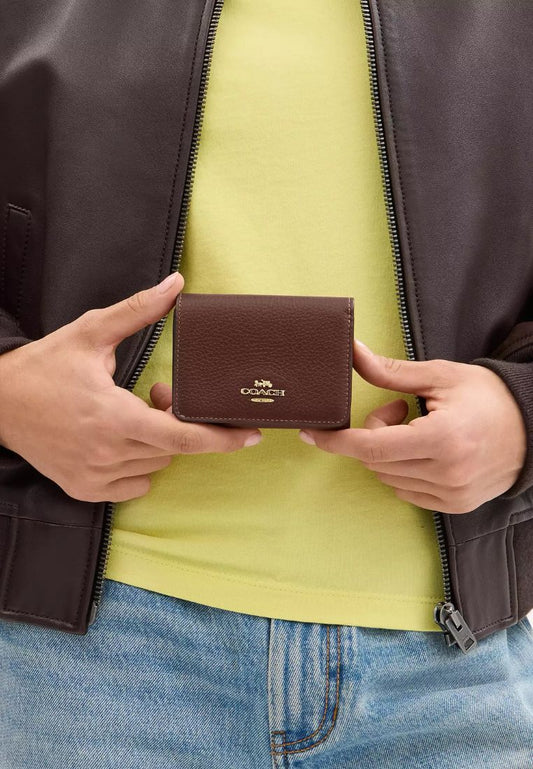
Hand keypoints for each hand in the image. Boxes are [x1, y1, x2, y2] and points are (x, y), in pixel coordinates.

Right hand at [0, 272, 261, 502]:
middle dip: (178, 423)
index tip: (248, 435)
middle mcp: (105, 453)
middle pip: (173, 450)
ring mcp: (94, 476)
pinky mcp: (83, 489)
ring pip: (155, 466)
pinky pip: (134, 485)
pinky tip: (120, 439)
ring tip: (131, 412)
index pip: (181, 437)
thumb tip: (176, 285)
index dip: (219, 437)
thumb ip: (138, 311)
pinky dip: (139, 464)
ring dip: (156, 443)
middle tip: (156, 394)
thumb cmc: (45, 366)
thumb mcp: (92, 332)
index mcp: (112, 415)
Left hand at [297, 340, 527, 512]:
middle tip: (400, 409)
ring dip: (390, 452)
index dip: (337, 440)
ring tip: (420, 428)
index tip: (311, 433)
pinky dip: (403, 470)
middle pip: (376, 461)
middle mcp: (446, 473)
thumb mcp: (439, 376)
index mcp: (441, 439)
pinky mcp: (455, 506)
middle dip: (374, 433)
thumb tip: (351, 353)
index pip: (371, 446)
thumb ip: (390, 372)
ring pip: (388, 477)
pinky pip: (406, 491)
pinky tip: (427, 450)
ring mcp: (452, 495)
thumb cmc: (487, 396)